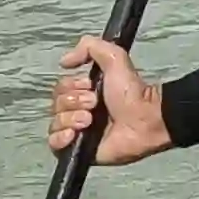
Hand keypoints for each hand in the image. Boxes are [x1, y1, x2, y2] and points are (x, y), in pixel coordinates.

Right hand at [47, 35, 169, 170]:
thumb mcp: (114, 57)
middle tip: (95, 105)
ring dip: (70, 119)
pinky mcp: (78, 151)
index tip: (91, 88)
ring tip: (90, 121)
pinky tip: (75, 134)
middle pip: (55, 105)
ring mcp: (77, 132)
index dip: (72, 87)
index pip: (59, 89)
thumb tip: (63, 61)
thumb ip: (90, 47)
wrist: (145, 119)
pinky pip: (54, 145)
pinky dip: (60, 138)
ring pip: (54, 123)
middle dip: (74, 102)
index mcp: (83, 92)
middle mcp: (77, 111)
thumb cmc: (132, 92)